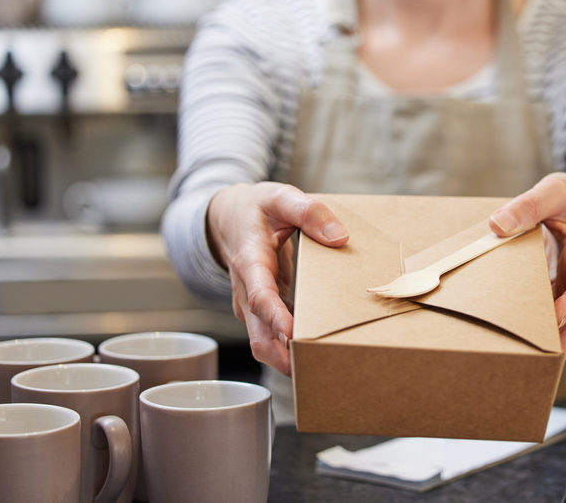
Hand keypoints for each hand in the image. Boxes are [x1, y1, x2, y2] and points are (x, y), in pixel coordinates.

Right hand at [206, 182, 348, 374]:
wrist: (226, 216)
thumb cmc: (254, 207)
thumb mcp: (280, 196)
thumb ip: (309, 211)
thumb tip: (339, 237)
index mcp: (250, 261)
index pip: (260, 296)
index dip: (276, 318)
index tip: (293, 335)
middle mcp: (246, 290)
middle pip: (258, 334)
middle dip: (282, 355)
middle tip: (314, 368)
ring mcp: (251, 304)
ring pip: (263, 342)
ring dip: (287, 357)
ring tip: (320, 367)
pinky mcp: (261, 309)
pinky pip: (272, 335)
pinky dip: (290, 346)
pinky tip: (316, 351)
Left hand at [489, 173, 565, 355]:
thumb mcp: (554, 191)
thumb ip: (529, 205)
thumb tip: (498, 224)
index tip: (554, 318)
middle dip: (564, 338)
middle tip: (540, 355)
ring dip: (553, 339)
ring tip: (529, 358)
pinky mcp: (555, 288)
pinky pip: (551, 311)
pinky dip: (539, 325)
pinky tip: (518, 337)